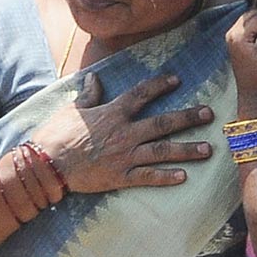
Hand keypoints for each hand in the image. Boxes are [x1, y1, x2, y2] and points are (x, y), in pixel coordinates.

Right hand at [28, 71, 213, 194]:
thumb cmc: (56, 134)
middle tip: (209, 114)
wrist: (47, 164)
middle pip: (163, 123)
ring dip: (187, 149)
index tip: (176, 79)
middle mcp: (124, 132)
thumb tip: (95, 79)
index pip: (141, 94)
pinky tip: (184, 176)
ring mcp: (125, 155)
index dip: (160, 85)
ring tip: (208, 149)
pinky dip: (166, 177)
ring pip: (163, 151)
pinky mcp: (121, 176)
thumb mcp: (72, 109)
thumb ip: (88, 95)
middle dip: (188, 117)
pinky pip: (149, 176)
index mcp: (112, 113)